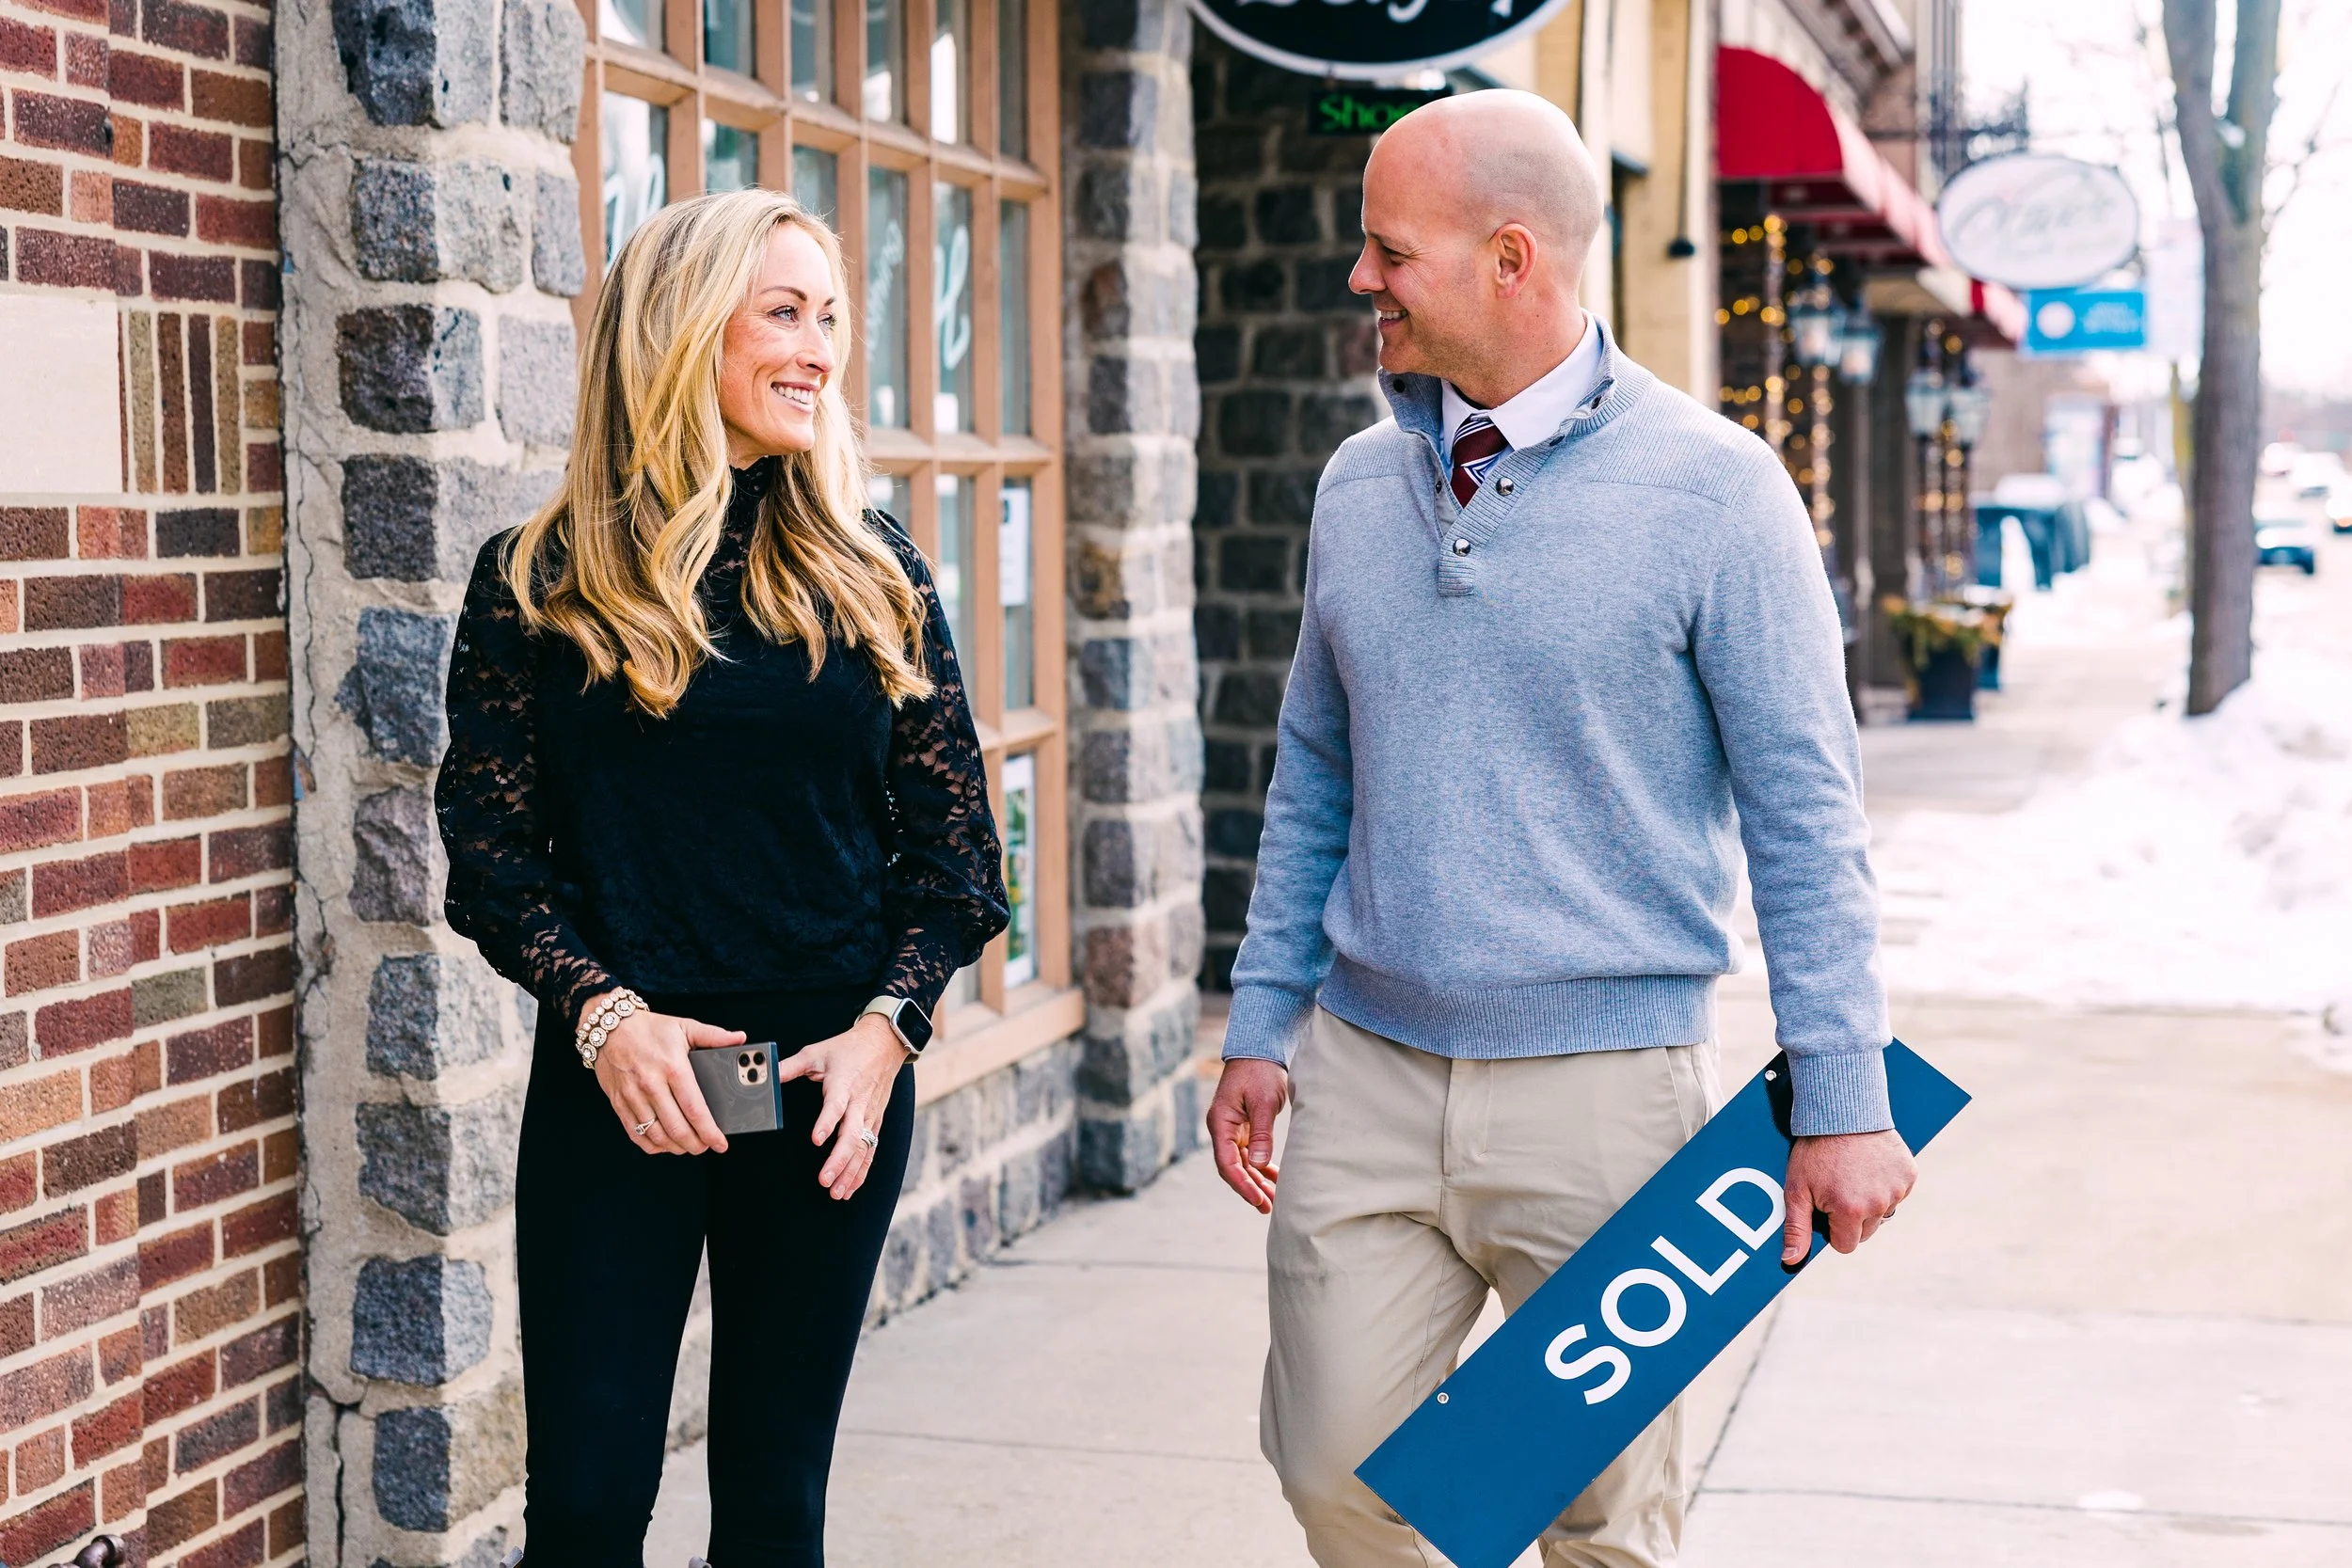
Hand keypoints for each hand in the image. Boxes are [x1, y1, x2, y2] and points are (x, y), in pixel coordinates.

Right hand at [587, 993, 745, 1156]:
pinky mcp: (618, 1103)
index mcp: (673, 1067)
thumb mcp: (684, 1026)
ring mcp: (632, 1096)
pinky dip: (652, 1146)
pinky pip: (636, 1134)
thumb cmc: (650, 1028)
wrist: (609, 1027)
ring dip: (676, 1147)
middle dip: (696, 1145)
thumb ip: (714, 1036)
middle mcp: (651, 1084)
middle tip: (706, 1147)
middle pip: (677, 1128)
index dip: (710, 1132)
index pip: (695, 1109)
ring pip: (656, 1136)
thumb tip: (740, 1038)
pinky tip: (664, 1144)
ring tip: (688, 1146)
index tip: (721, 1143)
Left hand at [776, 1014, 909, 1200]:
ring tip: (836, 1193)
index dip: (827, 1123)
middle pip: (853, 1136)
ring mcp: (870, 1115)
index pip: (836, 1107)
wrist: (884, 1044)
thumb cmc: (847, 1049)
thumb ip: (789, 1067)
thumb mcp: (816, 1052)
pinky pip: (871, 1151)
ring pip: (864, 1149)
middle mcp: (860, 1103)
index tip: (816, 1140)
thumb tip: (764, 1076)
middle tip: (825, 1181)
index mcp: (844, 1085)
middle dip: (840, 1161)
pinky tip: (850, 1188)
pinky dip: (862, 1171)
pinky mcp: (876, 1122)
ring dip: (851, 1172)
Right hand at [1207, 1058, 1288, 1213]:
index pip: (1227, 1162)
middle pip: (1232, 1167)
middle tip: (1268, 1208)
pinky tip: (1274, 1178)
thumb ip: (1262, 1133)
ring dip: (1256, 1181)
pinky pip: (1248, 1153)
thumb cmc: (1260, 1071)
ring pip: (1241, 1163)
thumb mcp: (1263, 1102)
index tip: (1258, 1200)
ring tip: (1273, 1200)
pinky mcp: (1243, 1127)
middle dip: (1249, 1189)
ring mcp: (1232, 1129)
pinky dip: (1260, 1167)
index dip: (1242, 1185)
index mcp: (1220, 1123)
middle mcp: (1222, 1129)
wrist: (1259, 1049)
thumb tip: (1258, 1165)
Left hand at [1781, 1129, 1917, 1263]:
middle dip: (1851, 1217)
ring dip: (1870, 1201)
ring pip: (1882, 1212)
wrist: (1842, 1109)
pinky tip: (1870, 1165)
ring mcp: (1897, 1189)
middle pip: (1865, 1231)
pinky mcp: (1909, 1174)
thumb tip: (1791, 1261)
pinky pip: (1898, 1192)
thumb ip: (1796, 1228)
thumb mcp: (1797, 1189)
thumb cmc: (1815, 1149)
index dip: (1831, 1229)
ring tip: (1852, 1173)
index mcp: (1850, 1211)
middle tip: (1837, 1187)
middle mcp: (1878, 1204)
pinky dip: (1885, 1184)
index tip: (1825, 1208)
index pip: (1845, 1245)